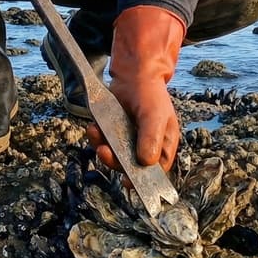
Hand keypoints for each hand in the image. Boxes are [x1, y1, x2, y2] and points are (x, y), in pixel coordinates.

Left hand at [86, 5, 184, 172]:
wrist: (134, 75)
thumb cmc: (151, 95)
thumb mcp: (155, 115)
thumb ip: (151, 138)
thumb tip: (146, 162)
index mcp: (163, 147)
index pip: (155, 172)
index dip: (143, 181)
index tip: (128, 182)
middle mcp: (145, 148)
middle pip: (130, 168)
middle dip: (115, 162)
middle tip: (105, 153)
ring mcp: (128, 142)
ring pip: (114, 157)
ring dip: (102, 149)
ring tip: (96, 134)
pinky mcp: (114, 135)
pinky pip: (103, 143)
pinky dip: (96, 138)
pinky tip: (94, 127)